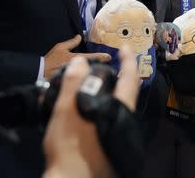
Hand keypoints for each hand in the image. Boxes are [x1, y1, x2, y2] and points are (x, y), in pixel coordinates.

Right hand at [43, 35, 110, 77]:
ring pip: (89, 74)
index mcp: (76, 58)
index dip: (102, 57)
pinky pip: (83, 80)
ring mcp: (75, 76)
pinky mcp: (72, 82)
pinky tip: (91, 78)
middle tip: (108, 64)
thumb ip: (71, 42)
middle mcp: (78, 68)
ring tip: (102, 69)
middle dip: (100, 66)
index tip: (109, 57)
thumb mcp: (60, 48)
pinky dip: (87, 78)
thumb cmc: (51, 60)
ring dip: (95, 72)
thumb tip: (80, 36)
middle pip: (93, 67)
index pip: (92, 57)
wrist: (40, 72)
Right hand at [43, 46, 139, 177]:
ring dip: (110, 93)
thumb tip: (81, 62)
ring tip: (96, 84)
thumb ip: (73, 84)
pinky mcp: (111, 144)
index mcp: (118, 109)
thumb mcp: (66, 111)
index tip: (126, 48)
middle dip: (120, 77)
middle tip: (111, 65)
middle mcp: (124, 120)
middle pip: (127, 93)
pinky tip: (91, 108)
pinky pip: (111, 117)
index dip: (128, 61)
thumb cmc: (69, 145)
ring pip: (119, 106)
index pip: (128, 78)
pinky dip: (104, 107)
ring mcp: (119, 133)